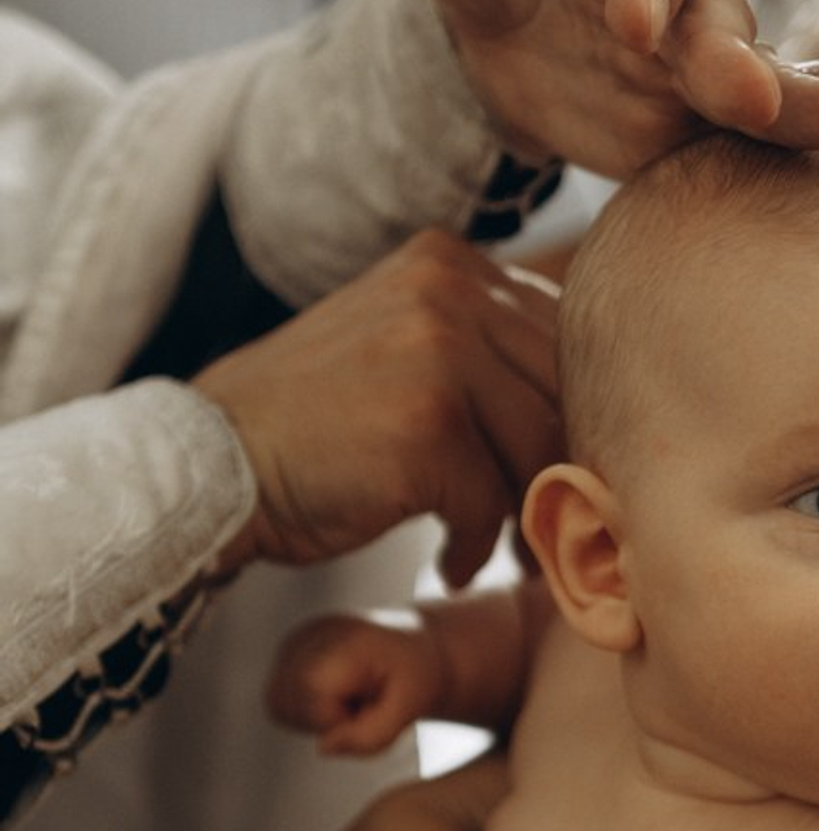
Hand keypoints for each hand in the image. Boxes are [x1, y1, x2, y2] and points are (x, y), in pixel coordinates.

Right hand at [196, 230, 560, 586]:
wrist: (214, 464)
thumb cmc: (318, 425)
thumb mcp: (406, 351)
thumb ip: (486, 353)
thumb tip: (593, 414)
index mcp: (454, 264)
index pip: (561, 343)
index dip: (571, 419)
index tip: (562, 475)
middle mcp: (452, 290)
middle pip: (561, 396)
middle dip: (561, 471)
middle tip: (550, 526)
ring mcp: (441, 352)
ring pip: (538, 450)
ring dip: (528, 517)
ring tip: (511, 554)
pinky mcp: (429, 423)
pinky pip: (491, 501)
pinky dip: (477, 546)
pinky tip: (450, 565)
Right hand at [268, 614, 440, 755]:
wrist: (417, 647)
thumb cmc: (415, 676)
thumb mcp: (410, 709)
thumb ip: (371, 737)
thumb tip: (322, 747)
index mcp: (346, 640)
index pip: (311, 699)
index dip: (337, 720)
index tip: (370, 707)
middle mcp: (312, 634)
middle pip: (285, 703)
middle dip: (323, 719)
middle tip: (363, 705)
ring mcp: (296, 639)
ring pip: (276, 703)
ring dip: (311, 715)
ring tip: (350, 699)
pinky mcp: (289, 649)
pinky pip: (278, 697)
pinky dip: (304, 707)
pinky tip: (336, 695)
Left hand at [406, 0, 818, 176]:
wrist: (493, 24)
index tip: (632, 25)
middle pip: (716, 21)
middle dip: (735, 60)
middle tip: (757, 97)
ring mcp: (689, 61)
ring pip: (750, 80)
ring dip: (796, 103)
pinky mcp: (683, 123)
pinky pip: (739, 137)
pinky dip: (790, 138)